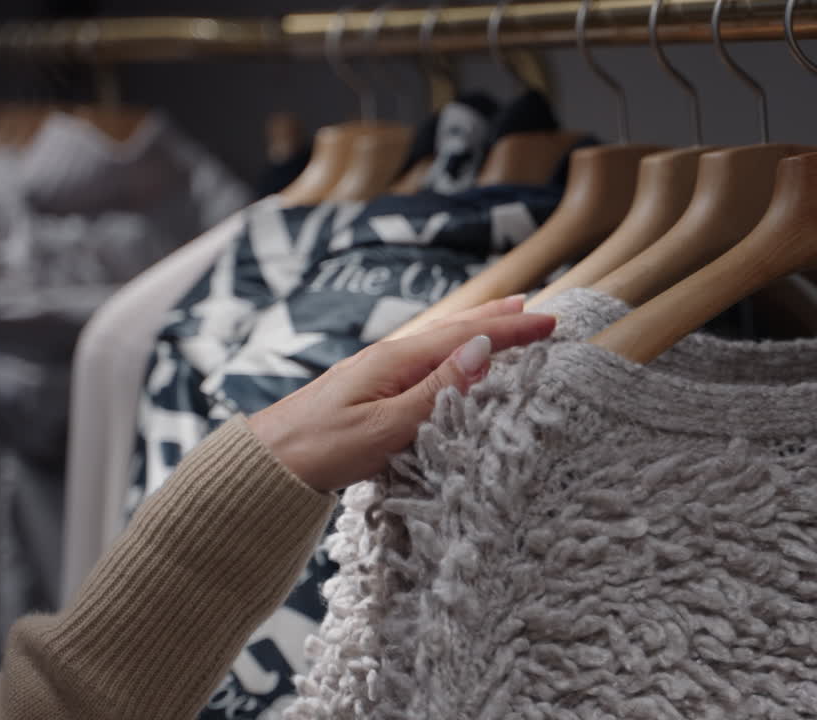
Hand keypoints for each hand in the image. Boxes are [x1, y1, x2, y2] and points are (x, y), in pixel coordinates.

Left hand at [247, 295, 553, 491]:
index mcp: (397, 361)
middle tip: (533, 306)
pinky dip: (451, 351)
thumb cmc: (322, 449)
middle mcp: (388, 358)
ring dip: (474, 330)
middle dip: (496, 319)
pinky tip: (449, 359)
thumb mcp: (386, 425)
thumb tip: (484, 350)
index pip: (467, 337)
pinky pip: (424, 360)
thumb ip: (438, 390)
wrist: (265, 465)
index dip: (511, 330)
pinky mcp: (368, 390)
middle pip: (453, 330)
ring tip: (501, 320)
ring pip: (438, 343)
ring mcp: (376, 372)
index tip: (550, 321)